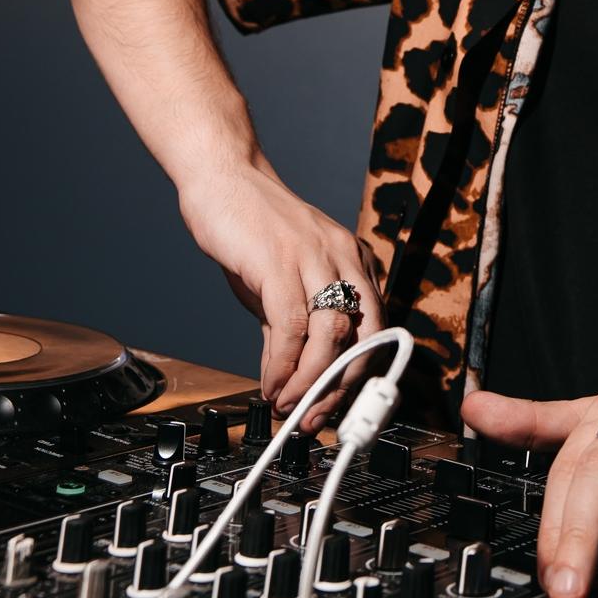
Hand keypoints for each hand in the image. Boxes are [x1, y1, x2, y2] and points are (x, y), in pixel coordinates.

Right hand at [178, 162, 384, 430]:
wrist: (223, 178)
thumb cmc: (252, 228)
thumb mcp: (280, 283)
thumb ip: (290, 328)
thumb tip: (289, 378)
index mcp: (352, 260)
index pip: (373, 328)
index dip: (358, 376)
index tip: (337, 409)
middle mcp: (343, 256)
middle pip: (364, 335)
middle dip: (343, 387)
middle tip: (317, 418)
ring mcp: (314, 257)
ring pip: (331, 334)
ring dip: (311, 382)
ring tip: (289, 406)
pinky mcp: (280, 261)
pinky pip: (291, 325)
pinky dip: (283, 365)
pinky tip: (271, 384)